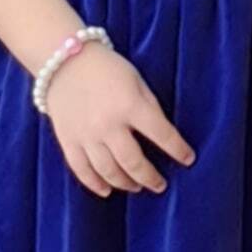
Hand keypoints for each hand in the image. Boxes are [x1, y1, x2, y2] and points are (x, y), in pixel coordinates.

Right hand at [45, 44, 194, 198]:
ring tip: (137, 187)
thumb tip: (161, 136)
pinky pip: (81, 169)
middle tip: (160, 185)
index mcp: (130, 105)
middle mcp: (108, 124)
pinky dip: (95, 184)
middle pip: (133, 162)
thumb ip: (149, 108)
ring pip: (108, 171)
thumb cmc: (107, 68)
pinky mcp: (67, 140)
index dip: (178, 150)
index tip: (188, 159)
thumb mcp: (137, 81)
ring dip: (126, 183)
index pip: (162, 135)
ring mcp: (86, 135)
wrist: (63, 61)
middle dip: (150, 177)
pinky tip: (107, 190)